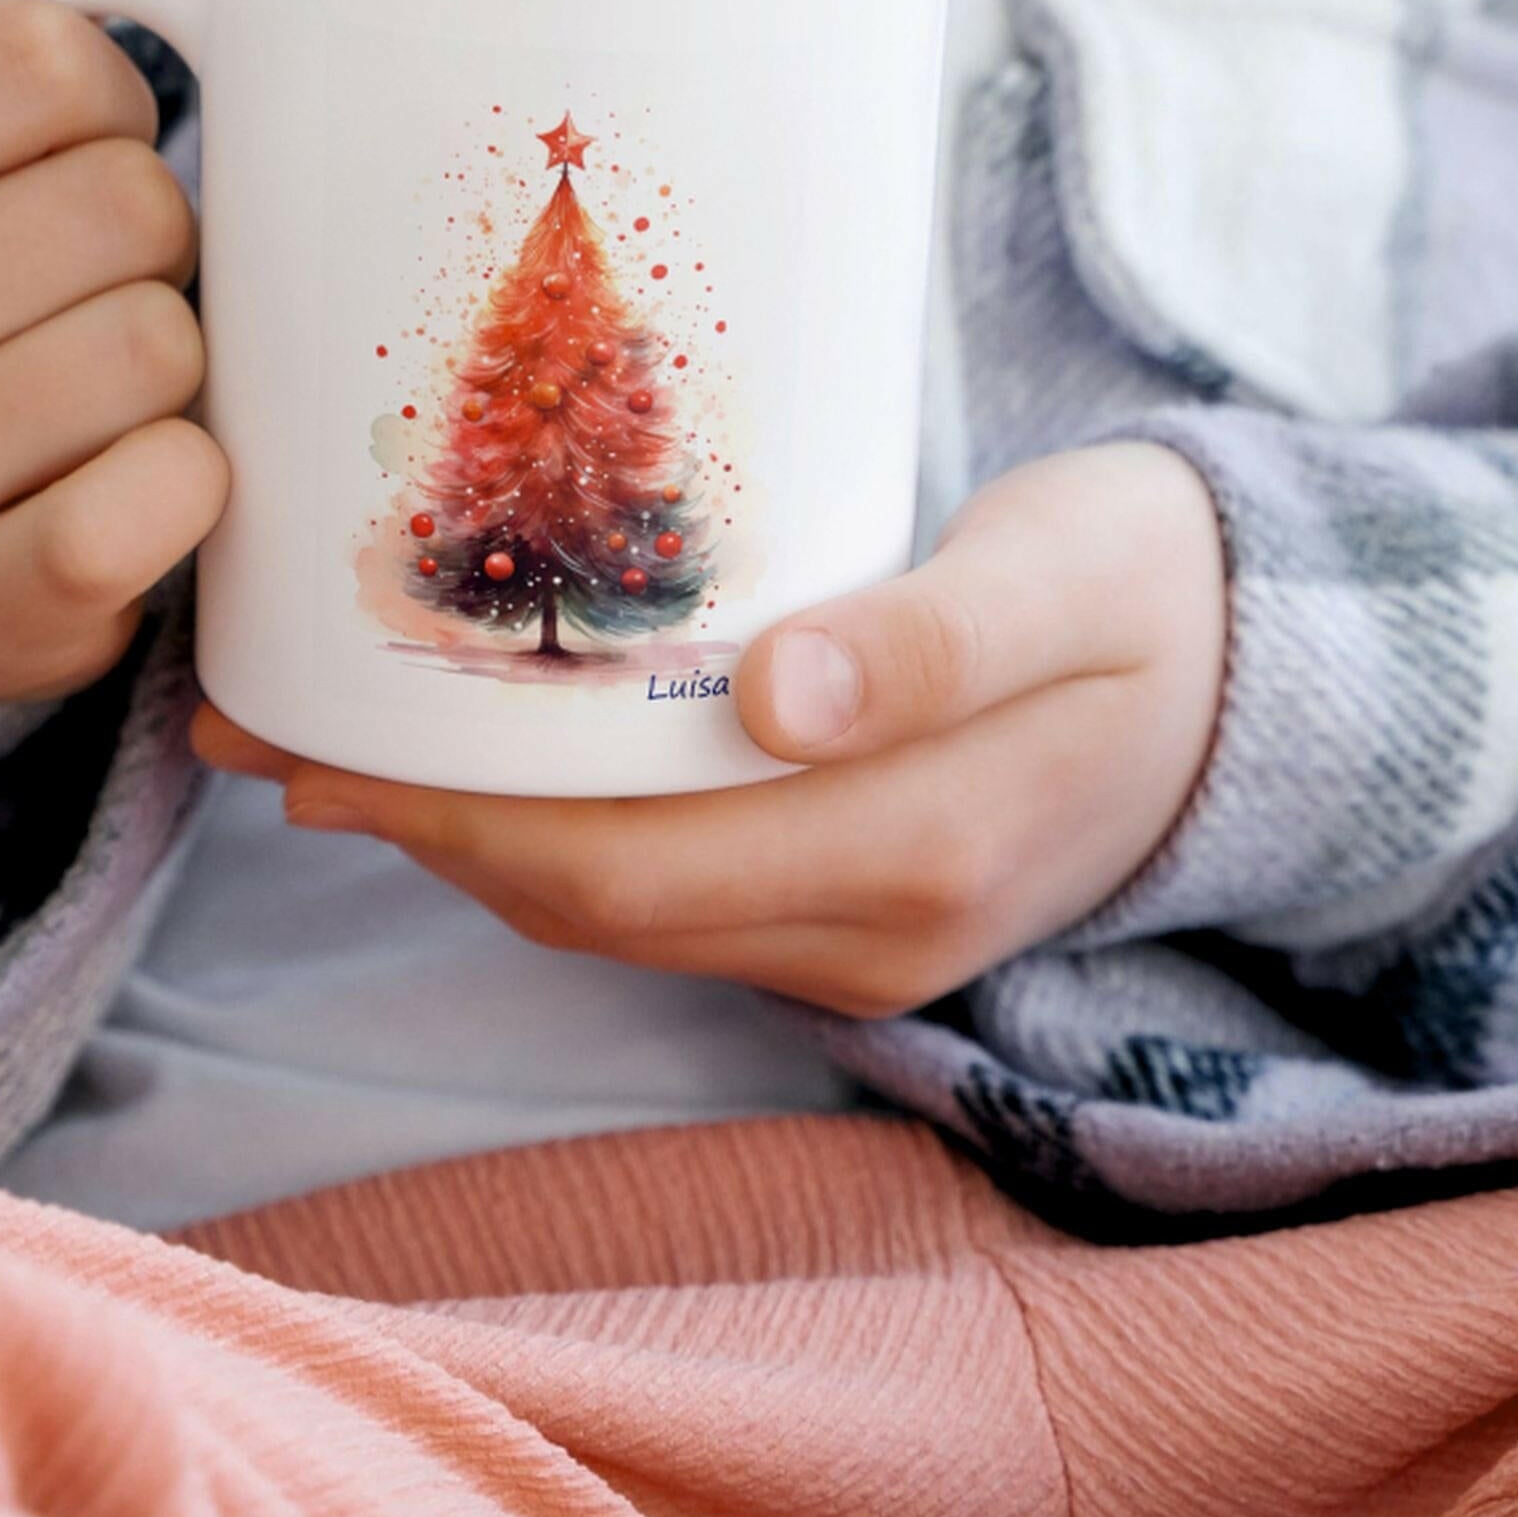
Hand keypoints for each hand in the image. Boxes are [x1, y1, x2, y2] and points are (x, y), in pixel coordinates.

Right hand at [0, 0, 239, 700]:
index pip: (64, 60)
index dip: (110, 111)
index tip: (49, 170)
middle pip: (135, 209)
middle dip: (149, 245)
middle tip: (75, 298)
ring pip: (166, 348)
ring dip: (174, 370)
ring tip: (86, 393)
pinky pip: (170, 497)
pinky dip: (186, 491)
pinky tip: (116, 493)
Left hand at [194, 443, 1228, 1016]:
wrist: (1254, 670)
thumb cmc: (1151, 588)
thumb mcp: (1064, 577)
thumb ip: (933, 639)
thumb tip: (773, 697)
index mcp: (917, 857)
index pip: (625, 869)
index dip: (450, 817)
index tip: (311, 735)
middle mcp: (872, 933)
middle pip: (591, 904)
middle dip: (415, 825)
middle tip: (263, 720)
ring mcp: (860, 938)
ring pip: (617, 908)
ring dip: (467, 832)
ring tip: (331, 732)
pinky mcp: (852, 905)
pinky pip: (667, 889)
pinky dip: (555, 829)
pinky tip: (486, 754)